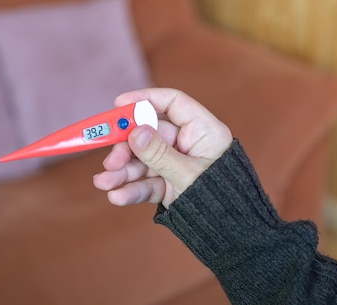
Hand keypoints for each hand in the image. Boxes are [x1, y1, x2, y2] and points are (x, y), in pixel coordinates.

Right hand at [93, 88, 232, 207]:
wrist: (232, 237)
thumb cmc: (222, 200)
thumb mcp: (189, 175)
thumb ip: (160, 154)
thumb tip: (134, 132)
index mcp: (204, 131)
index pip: (173, 104)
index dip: (145, 100)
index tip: (119, 104)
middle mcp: (190, 144)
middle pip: (150, 134)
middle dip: (126, 147)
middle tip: (110, 160)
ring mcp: (178, 166)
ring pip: (145, 161)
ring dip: (123, 172)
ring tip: (104, 183)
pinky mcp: (171, 186)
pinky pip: (148, 183)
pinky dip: (132, 189)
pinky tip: (117, 196)